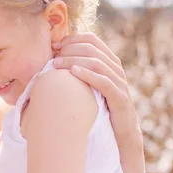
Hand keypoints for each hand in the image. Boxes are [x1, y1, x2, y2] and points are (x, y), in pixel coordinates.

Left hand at [52, 32, 142, 148]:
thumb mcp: (87, 84)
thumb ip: (77, 69)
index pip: (92, 39)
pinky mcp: (120, 98)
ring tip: (56, 64)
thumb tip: (52, 57)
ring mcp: (120, 83)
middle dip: (70, 49)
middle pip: (93, 49)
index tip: (54, 45)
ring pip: (97, 63)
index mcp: (109, 61)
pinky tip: (73, 72)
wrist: (120, 133)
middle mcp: (116, 69)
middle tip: (53, 55)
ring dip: (74, 60)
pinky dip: (88, 75)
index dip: (72, 38)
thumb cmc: (98, 106)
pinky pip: (104, 82)